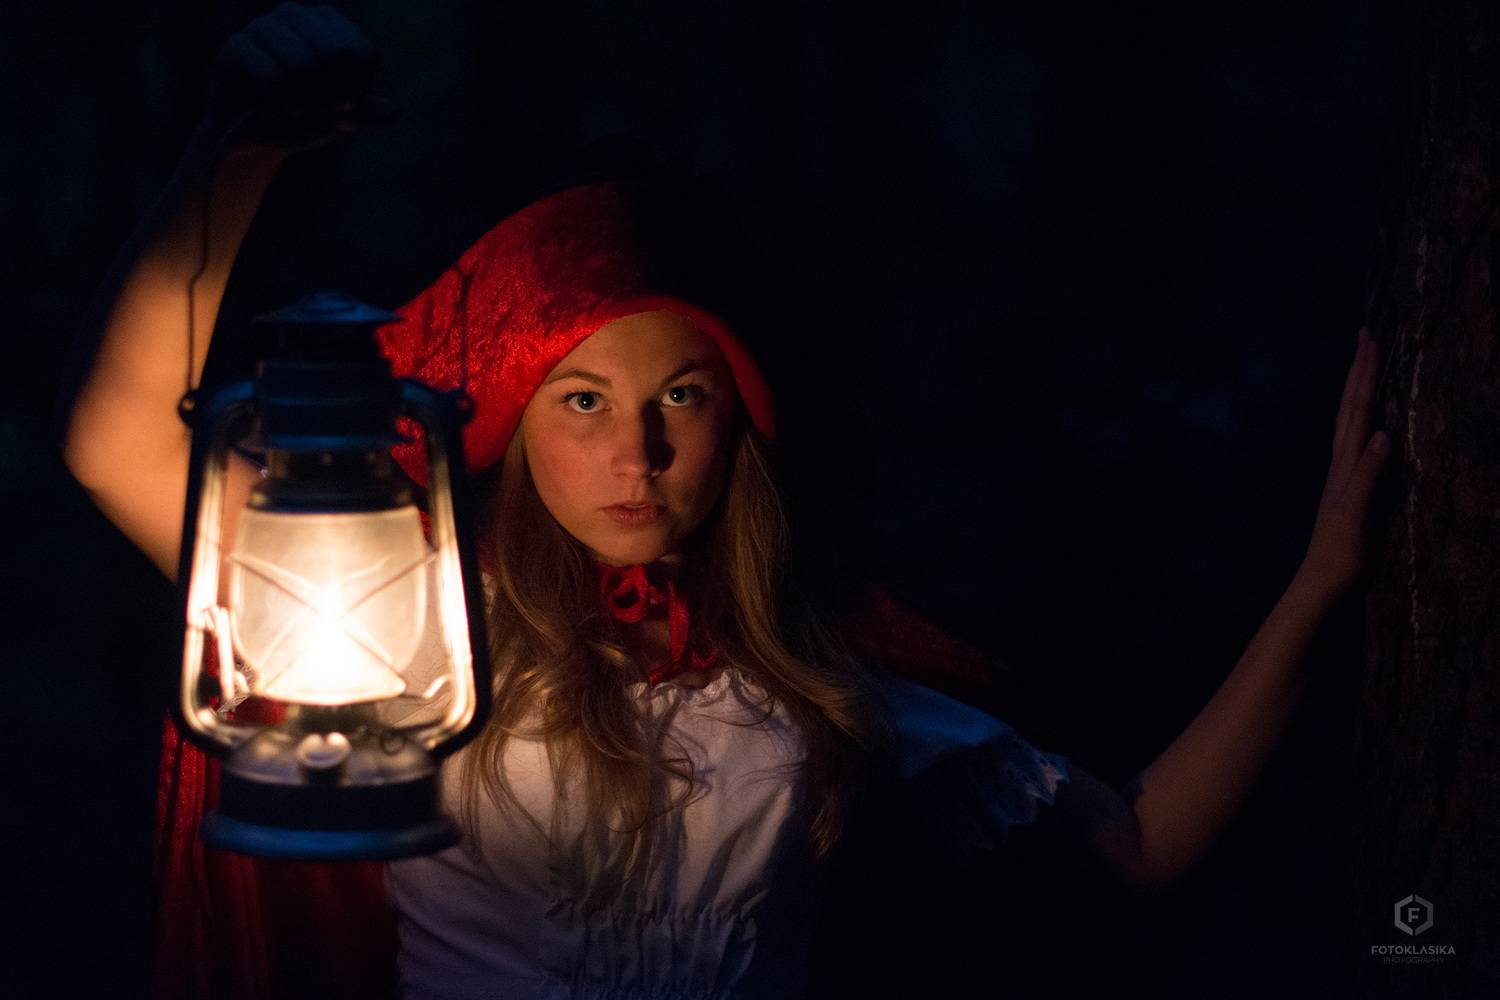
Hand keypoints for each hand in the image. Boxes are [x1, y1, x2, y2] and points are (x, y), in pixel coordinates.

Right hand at [206, 2, 392, 152]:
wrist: (253, 136)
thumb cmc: (305, 117)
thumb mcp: (345, 119)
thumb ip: (371, 115)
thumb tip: (390, 112)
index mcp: (328, 22)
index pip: (362, 54)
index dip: (356, 91)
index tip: (341, 103)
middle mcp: (295, 14)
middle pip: (334, 54)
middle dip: (331, 94)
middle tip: (316, 107)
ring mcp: (262, 26)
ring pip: (303, 65)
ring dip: (304, 101)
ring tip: (294, 107)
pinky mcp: (236, 47)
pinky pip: (273, 80)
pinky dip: (280, 104)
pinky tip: (272, 107)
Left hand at [1297, 327, 1392, 597]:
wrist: (1320, 580)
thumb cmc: (1339, 551)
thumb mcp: (1355, 512)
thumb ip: (1368, 474)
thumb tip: (1383, 434)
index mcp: (1344, 463)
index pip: (1357, 409)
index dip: (1364, 374)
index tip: (1369, 339)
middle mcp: (1341, 462)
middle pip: (1350, 406)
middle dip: (1359, 370)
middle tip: (1364, 335)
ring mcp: (1342, 473)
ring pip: (1350, 420)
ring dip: (1358, 389)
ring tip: (1364, 365)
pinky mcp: (1348, 487)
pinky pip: (1356, 441)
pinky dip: (1363, 420)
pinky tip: (1368, 420)